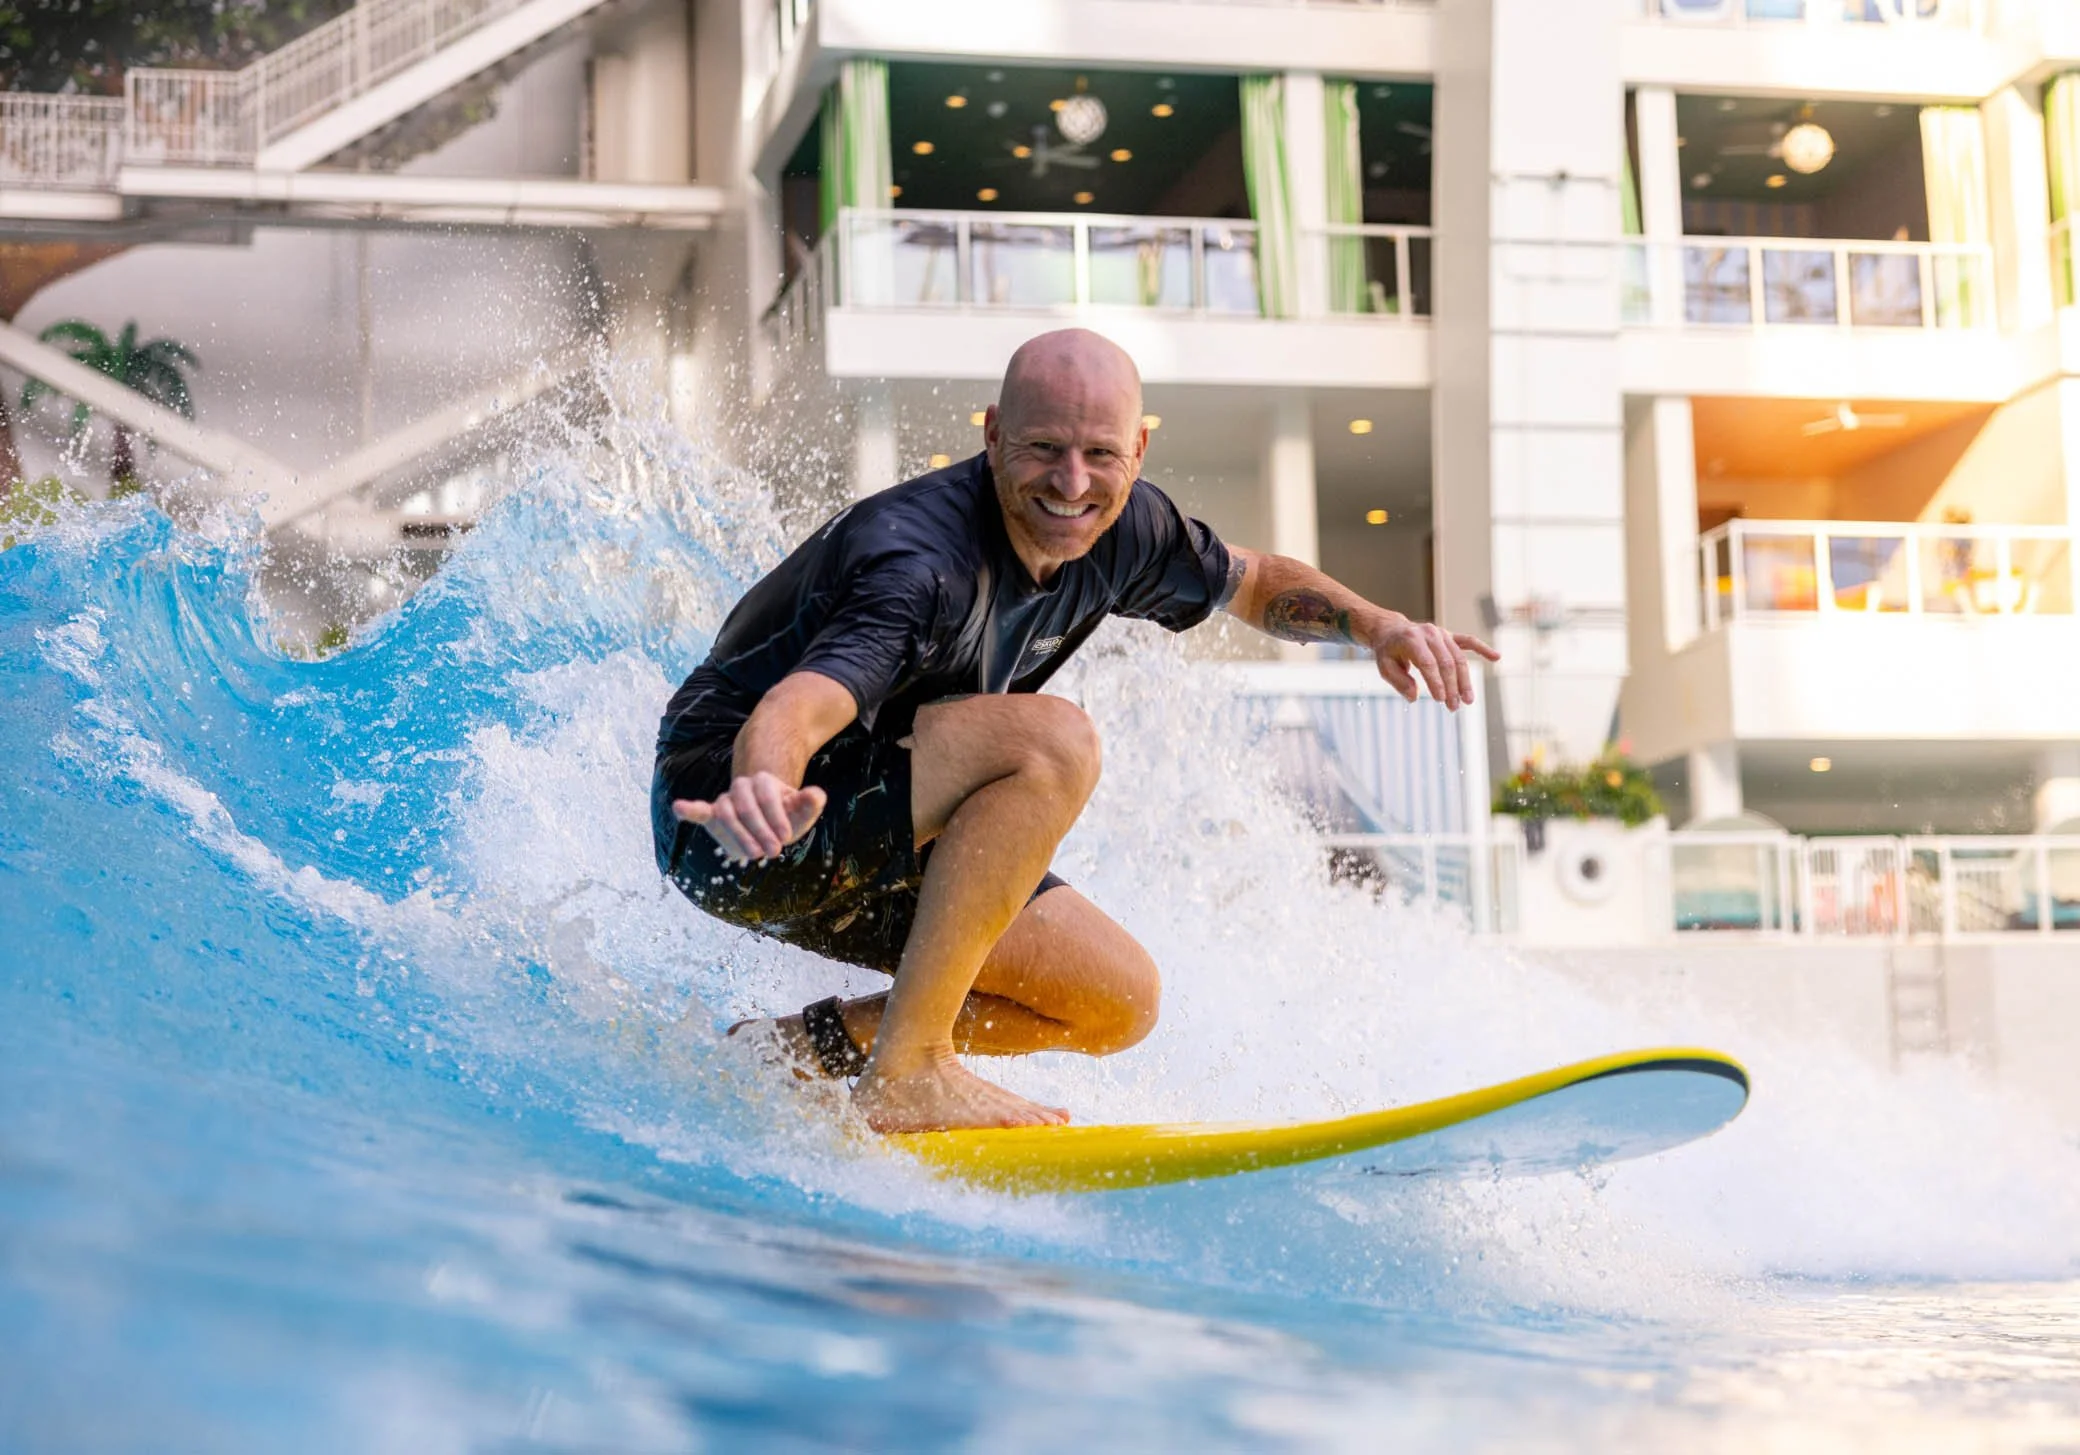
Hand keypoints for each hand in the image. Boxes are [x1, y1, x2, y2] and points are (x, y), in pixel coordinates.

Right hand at [673, 772, 827, 864]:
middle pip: (746, 805)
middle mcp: (742, 788)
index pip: (766, 795)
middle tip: (774, 852)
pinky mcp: (713, 817)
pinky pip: (699, 811)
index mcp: (763, 782)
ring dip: (740, 835)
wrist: (768, 820)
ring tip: (754, 854)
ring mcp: (726, 801)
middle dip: (760, 830)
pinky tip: (679, 807)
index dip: (776, 816)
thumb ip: (811, 803)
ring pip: (726, 813)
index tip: (786, 837)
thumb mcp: (802, 812)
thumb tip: (816, 794)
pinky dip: (689, 809)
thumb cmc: (787, 815)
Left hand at [1366, 615, 1500, 709]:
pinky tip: (1496, 658)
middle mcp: (1430, 633)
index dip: (1436, 683)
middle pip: (1447, 662)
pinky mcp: (1450, 636)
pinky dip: (1483, 649)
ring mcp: (1442, 633)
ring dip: (1465, 680)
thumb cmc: (1388, 652)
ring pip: (1459, 657)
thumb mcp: (1384, 667)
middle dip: (1452, 686)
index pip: (1428, 664)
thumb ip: (1399, 681)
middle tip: (1454, 707)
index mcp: (1412, 639)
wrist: (1392, 630)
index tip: (1440, 700)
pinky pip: (1469, 641)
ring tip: (1467, 700)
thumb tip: (1415, 697)